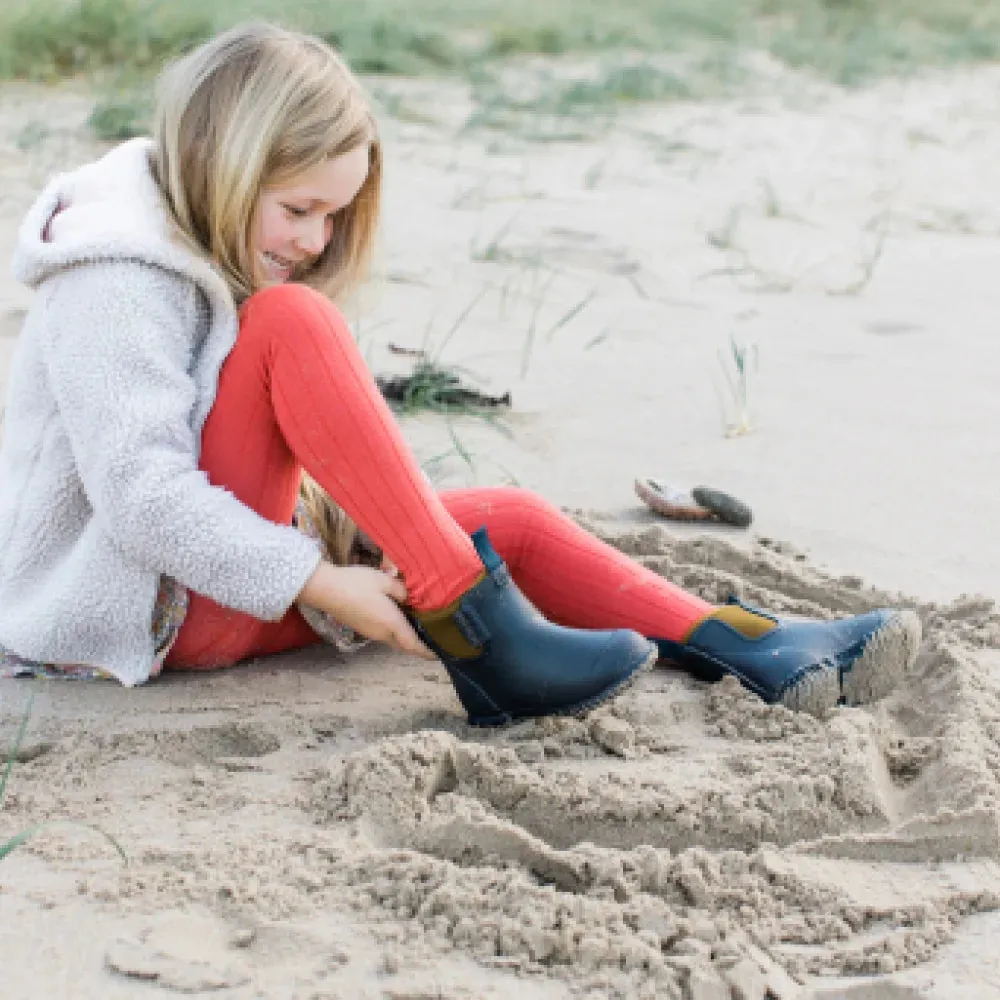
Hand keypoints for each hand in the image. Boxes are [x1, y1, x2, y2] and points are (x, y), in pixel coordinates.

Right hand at [298, 561, 433, 658]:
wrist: (325, 589)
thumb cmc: (356, 583)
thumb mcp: (384, 580)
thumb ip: (401, 590)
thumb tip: (408, 598)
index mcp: (391, 623)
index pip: (413, 644)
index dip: (427, 652)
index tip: (438, 655)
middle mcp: (381, 633)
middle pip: (404, 645)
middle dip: (417, 646)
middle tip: (431, 640)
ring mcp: (369, 632)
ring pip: (392, 640)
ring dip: (405, 638)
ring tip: (417, 627)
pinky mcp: (360, 628)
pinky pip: (382, 634)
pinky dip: (393, 631)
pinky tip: (396, 618)